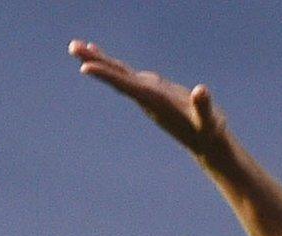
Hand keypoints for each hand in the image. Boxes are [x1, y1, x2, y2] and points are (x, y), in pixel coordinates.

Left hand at [70, 40, 228, 157]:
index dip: (109, 76)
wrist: (205, 143)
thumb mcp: (208, 121)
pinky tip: (99, 56)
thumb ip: (203, 107)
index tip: (86, 68)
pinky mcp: (152, 91)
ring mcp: (147, 94)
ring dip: (98, 60)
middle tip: (73, 46)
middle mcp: (146, 98)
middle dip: (96, 62)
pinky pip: (125, 75)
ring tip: (77, 46)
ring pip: (118, 74)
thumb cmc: (208, 132)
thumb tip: (202, 91)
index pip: (129, 86)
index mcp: (156, 102)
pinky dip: (110, 65)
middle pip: (117, 78)